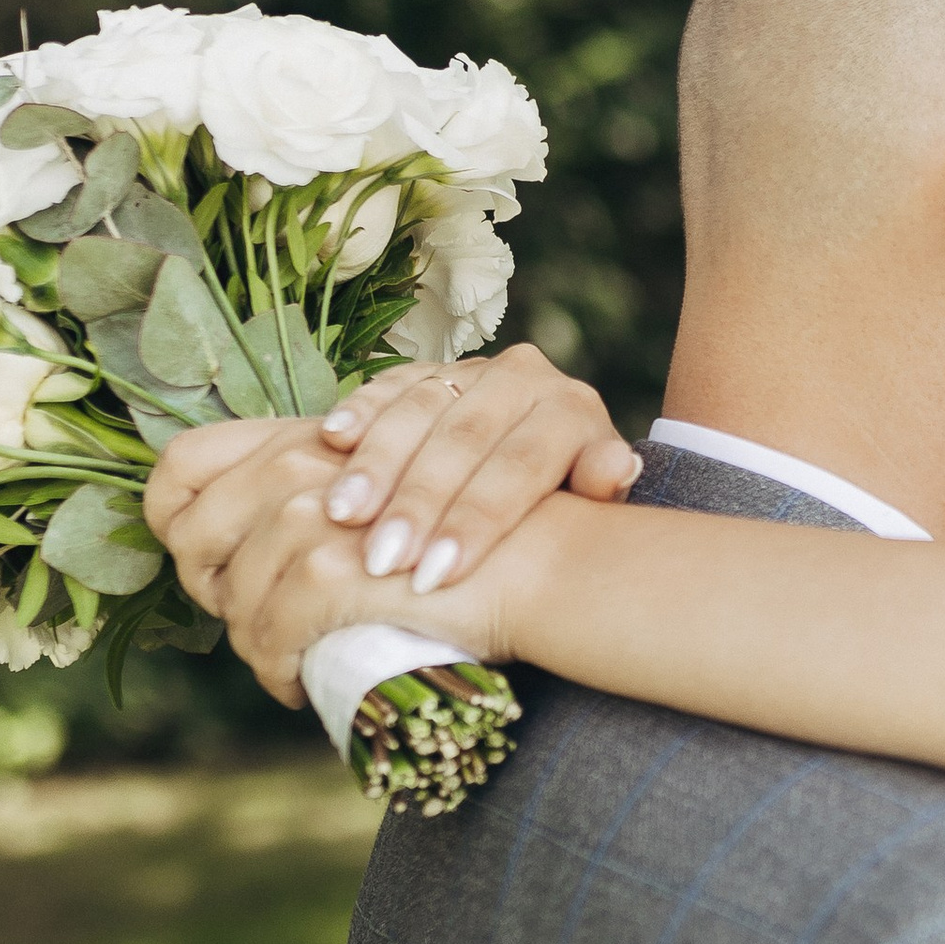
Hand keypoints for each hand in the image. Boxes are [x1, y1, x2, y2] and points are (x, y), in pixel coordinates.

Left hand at [145, 418, 503, 700]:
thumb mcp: (377, 504)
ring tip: (285, 662)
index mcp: (305, 438)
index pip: (183, 461)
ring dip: (250, 642)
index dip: (169, 518)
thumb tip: (233, 564)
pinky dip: (277, 670)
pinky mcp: (335, 572)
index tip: (203, 566)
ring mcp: (317, 516)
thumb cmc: (464, 542)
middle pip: (193, 535)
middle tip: (248, 625)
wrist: (538, 568)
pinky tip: (300, 687)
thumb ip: (310, 507)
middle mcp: (303, 464)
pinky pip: (270, 634)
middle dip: (209, 593)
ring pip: (232, 595)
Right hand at [308, 343, 637, 595]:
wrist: (554, 455)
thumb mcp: (596, 502)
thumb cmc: (570, 502)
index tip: (436, 575)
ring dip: (377, 462)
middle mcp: (525, 377)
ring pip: (419, 408)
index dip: (476, 521)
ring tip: (343, 513)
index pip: (519, 466)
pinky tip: (331, 438)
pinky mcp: (430, 369)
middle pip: (463, 438)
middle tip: (381, 558)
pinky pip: (390, 383)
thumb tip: (614, 469)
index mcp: (573, 410)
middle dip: (418, 501)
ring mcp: (474, 368)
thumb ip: (600, 487)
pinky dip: (359, 408)